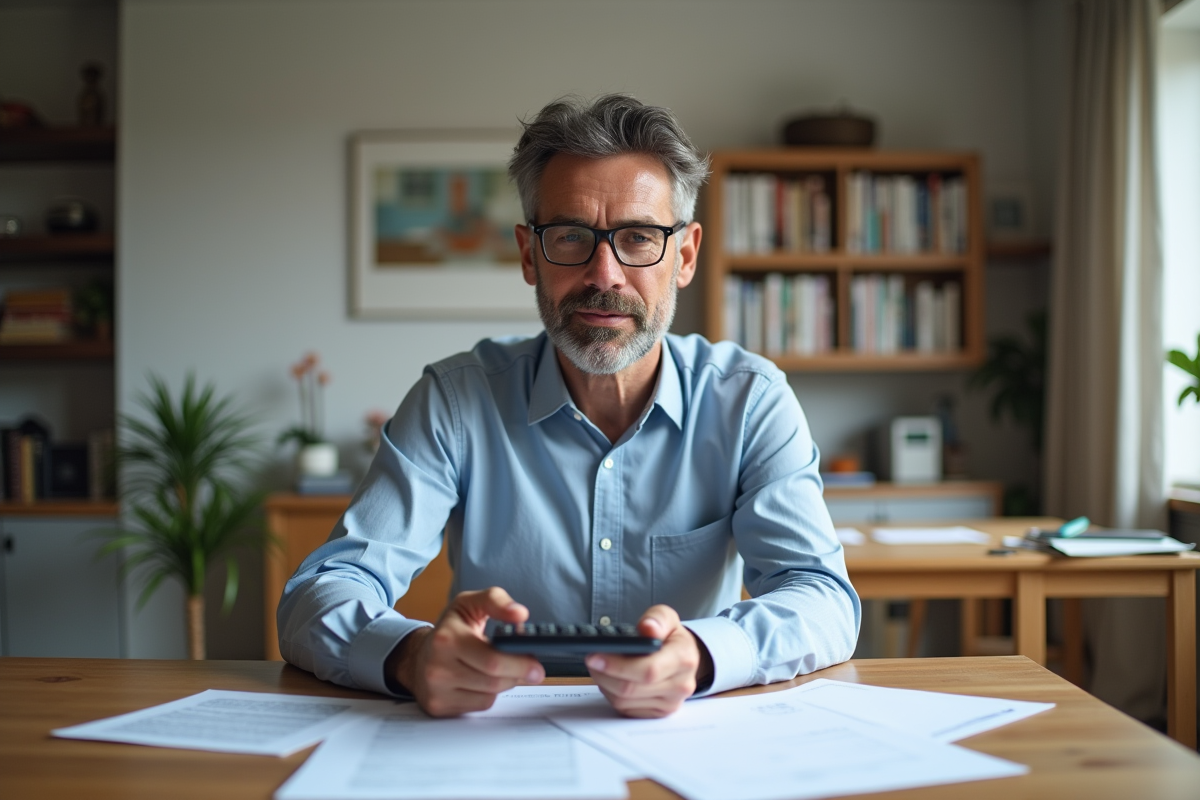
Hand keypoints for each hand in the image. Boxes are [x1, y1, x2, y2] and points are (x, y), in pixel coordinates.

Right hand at [388, 587, 544, 716]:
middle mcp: (437, 667)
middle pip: (493, 681)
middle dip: (518, 675)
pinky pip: (479, 706)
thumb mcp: (469, 603)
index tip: (537, 664)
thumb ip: (496, 601)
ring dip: (504, 684)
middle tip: (534, 671)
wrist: (417, 656)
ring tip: (504, 670)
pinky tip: (484, 682)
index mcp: (446, 638)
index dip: (519, 663)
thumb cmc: (449, 629)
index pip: (492, 659)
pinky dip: (488, 695)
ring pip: (489, 696)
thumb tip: (520, 615)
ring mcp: (436, 691)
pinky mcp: (439, 707)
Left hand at [585, 605, 711, 717]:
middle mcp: (680, 685)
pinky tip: (612, 680)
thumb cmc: (671, 637)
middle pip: (631, 689)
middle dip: (604, 674)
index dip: (617, 666)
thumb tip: (648, 627)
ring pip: (624, 702)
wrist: (685, 657)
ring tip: (601, 668)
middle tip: (592, 660)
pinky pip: (626, 709)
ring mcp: (670, 703)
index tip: (596, 657)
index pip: (647, 670)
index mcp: (683, 659)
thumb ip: (657, 619)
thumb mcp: (667, 617)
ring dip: (605, 685)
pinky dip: (612, 695)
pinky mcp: (658, 714)